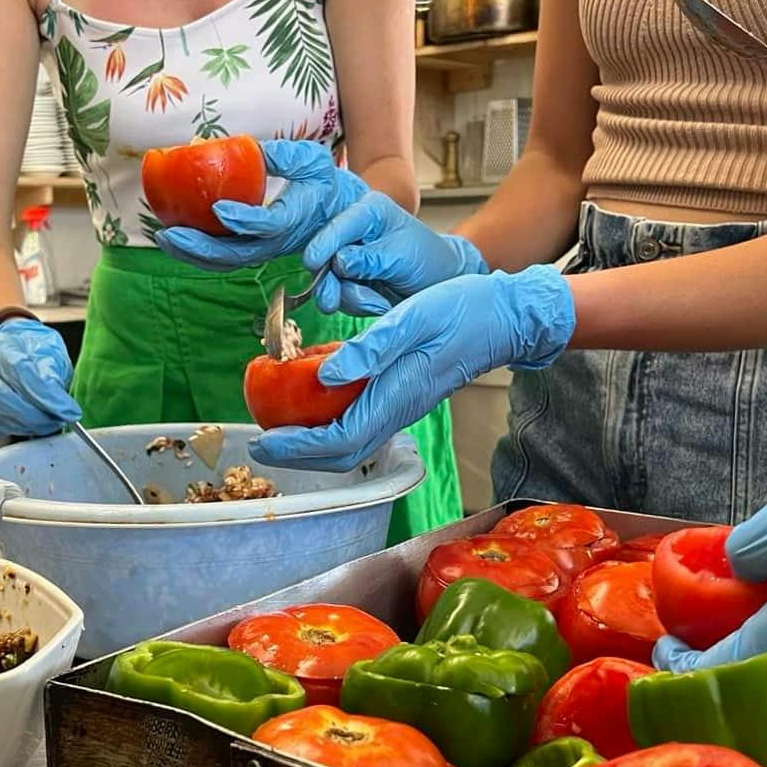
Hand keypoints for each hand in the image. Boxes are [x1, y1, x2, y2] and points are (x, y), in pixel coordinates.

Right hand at [0, 318, 81, 437]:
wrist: (14, 352)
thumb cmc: (32, 349)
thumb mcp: (50, 351)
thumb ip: (53, 373)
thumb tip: (60, 405)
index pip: (19, 370)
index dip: (46, 395)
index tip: (69, 409)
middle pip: (3, 397)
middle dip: (38, 415)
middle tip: (63, 418)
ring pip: (2, 417)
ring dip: (34, 424)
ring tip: (55, 420)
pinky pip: (2, 429)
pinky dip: (25, 429)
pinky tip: (39, 422)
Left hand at [155, 139, 365, 269]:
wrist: (339, 213)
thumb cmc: (325, 182)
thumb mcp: (311, 160)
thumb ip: (283, 155)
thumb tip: (250, 147)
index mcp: (295, 219)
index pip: (267, 225)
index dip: (243, 219)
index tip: (217, 207)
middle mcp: (277, 242)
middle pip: (237, 254)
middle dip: (200, 247)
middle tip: (170, 233)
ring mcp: (264, 250)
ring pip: (226, 262)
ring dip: (193, 255)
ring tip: (165, 239)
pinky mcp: (254, 251)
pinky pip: (224, 259)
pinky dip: (198, 254)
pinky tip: (176, 239)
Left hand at [250, 264, 572, 471]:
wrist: (504, 317)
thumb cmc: (461, 311)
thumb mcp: (412, 317)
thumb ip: (370, 347)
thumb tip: (326, 374)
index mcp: (397, 397)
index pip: (339, 441)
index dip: (298, 447)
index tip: (263, 441)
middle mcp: (398, 411)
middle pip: (343, 454)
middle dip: (299, 455)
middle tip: (261, 442)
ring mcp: (402, 408)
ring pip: (352, 443)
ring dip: (313, 444)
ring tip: (279, 429)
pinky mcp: (404, 398)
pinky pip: (362, 424)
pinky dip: (331, 426)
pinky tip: (313, 404)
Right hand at [302, 190, 489, 316]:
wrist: (440, 285)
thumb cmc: (429, 260)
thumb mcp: (401, 256)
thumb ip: (368, 259)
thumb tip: (338, 262)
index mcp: (369, 211)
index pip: (338, 225)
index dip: (324, 243)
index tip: (314, 262)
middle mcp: (355, 231)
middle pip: (325, 254)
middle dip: (331, 281)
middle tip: (331, 300)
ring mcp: (350, 256)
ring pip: (330, 279)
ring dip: (350, 297)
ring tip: (377, 302)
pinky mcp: (350, 279)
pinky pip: (340, 295)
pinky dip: (357, 304)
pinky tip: (377, 303)